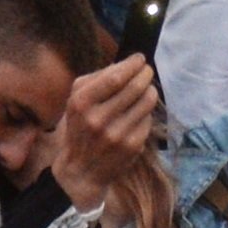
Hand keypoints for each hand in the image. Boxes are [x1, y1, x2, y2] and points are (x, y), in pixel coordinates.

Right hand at [51, 53, 159, 212]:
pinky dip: (146, 112)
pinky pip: (148, 119)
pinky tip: (138, 112)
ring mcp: (117, 135)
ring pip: (146, 102)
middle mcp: (99, 120)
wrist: (81, 169)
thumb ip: (96, 78)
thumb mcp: (76, 99)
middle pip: (134, 87)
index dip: (132, 65)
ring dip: (150, 91)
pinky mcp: (132, 147)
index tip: (140, 59)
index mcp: (82, 103)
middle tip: (147, 71)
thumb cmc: (79, 127)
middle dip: (145, 74)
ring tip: (147, 89)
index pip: (115, 77)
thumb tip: (124, 64)